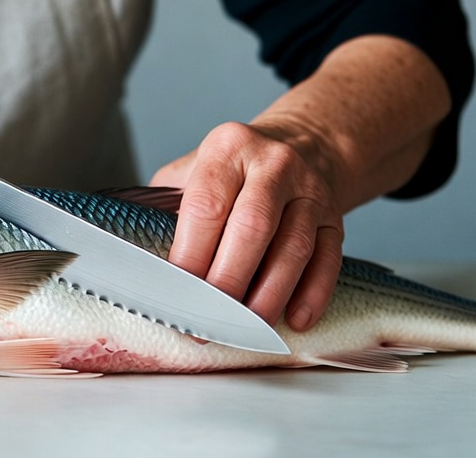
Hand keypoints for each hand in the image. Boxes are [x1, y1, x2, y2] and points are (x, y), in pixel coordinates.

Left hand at [151, 120, 343, 331]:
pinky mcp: (335, 218)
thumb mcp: (195, 167)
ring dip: (268, 296)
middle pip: (251, 228)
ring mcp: (310, 190)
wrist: (302, 146)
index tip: (178, 294)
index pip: (206, 206)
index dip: (191, 255)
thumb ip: (168, 204)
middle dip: (227, 282)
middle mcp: (272, 164)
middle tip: (208, 321)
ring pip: (292, 249)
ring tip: (246, 328)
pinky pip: (327, 260)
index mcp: (228, 147)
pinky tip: (293, 319)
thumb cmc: (234, 170)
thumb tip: (140, 257)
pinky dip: (311, 294)